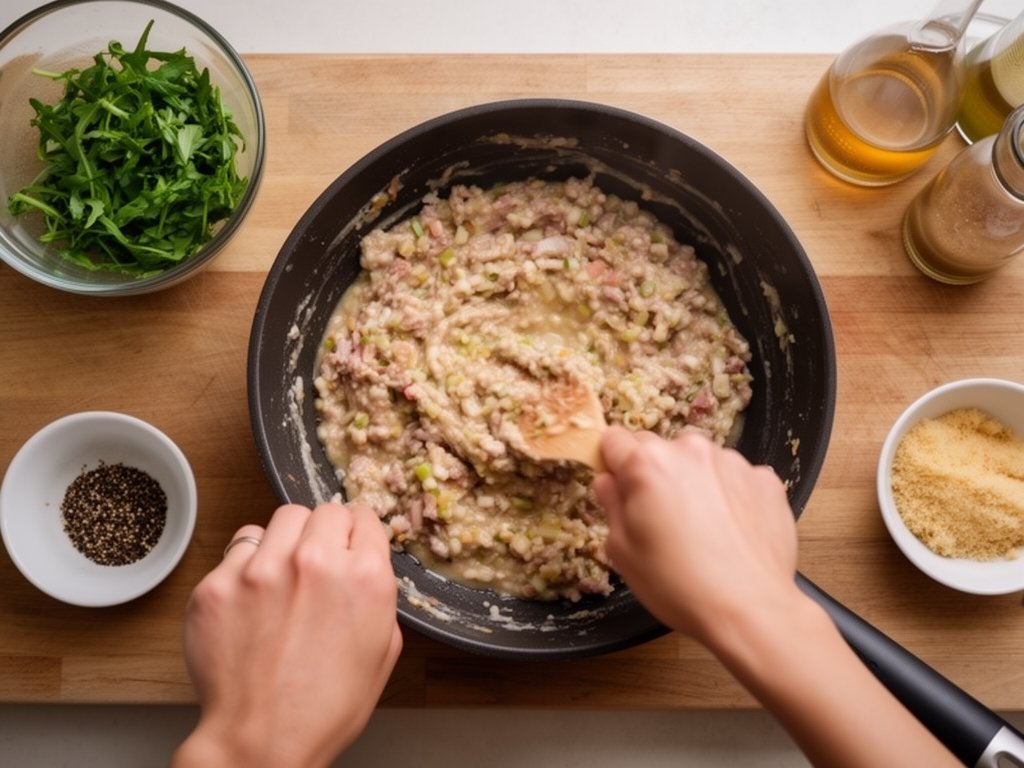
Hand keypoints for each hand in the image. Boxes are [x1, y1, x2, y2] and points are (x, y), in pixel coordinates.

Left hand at [173, 503, 402, 767]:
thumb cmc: (326, 707)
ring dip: (287, 540)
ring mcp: (262, 568)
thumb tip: (364, 565)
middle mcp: (315, 561)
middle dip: (325, 533)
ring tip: (283, 576)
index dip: (358, 534)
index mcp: (365, 576)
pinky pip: (239, 548)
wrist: (262, 741)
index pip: (365, 517)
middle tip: (317, 563)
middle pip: (325, 511)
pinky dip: (247, 566)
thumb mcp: (384, 648)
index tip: (349, 544)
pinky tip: (251, 600)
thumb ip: (378, 594)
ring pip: (282, 519)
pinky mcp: (219, 582)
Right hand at [594, 427, 799, 644]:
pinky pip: (734, 477)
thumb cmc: (678, 586)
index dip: (612, 464)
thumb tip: (609, 481)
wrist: (750, 611)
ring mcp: (732, 462)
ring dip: (693, 482)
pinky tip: (729, 530)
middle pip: (658, 448)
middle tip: (659, 517)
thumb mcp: (622, 551)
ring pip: (698, 461)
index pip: (614, 440)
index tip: (619, 487)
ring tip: (700, 528)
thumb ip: (611, 504)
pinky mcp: (765, 480)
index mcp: (647, 465)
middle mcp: (690, 451)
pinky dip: (728, 495)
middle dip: (653, 474)